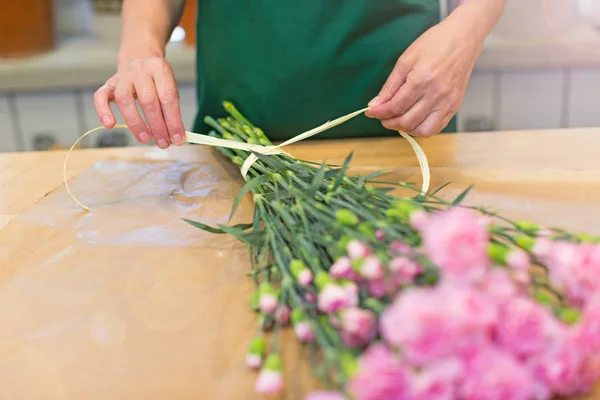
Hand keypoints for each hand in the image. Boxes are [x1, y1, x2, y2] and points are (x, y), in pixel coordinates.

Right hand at [94, 57, 185, 148]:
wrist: (139, 59)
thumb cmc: (157, 82)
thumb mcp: (169, 89)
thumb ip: (172, 111)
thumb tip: (176, 138)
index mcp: (160, 69)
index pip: (168, 97)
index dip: (174, 121)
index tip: (178, 139)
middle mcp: (140, 70)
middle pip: (148, 100)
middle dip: (157, 126)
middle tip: (163, 144)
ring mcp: (122, 76)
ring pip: (125, 100)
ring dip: (136, 123)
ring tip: (145, 139)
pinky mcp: (108, 83)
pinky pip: (100, 96)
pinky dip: (103, 111)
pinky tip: (110, 125)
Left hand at [366, 18, 483, 136]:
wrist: (463, 39)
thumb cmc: (435, 44)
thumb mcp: (405, 60)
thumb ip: (390, 85)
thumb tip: (376, 104)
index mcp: (421, 80)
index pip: (396, 106)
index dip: (380, 112)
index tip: (371, 112)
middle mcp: (436, 94)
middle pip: (407, 121)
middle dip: (390, 123)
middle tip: (382, 117)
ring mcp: (448, 102)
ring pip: (422, 130)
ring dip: (406, 129)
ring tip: (397, 120)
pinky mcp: (455, 106)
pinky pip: (436, 127)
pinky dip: (422, 129)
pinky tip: (414, 120)